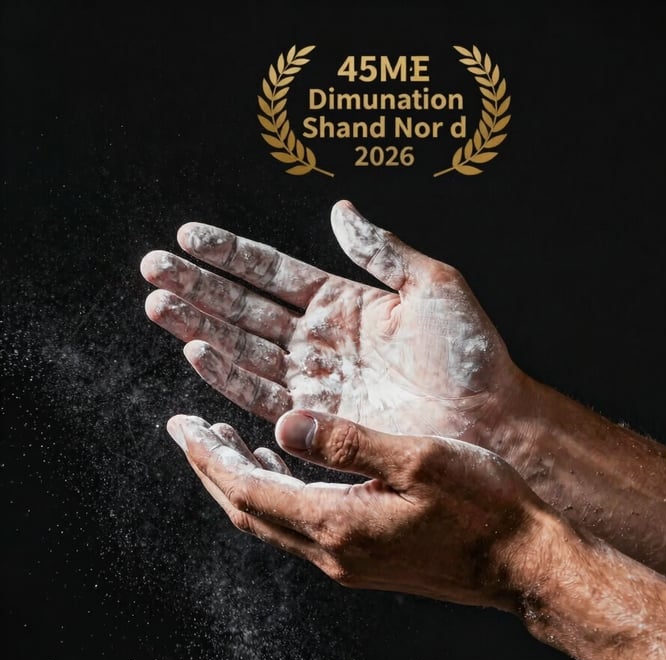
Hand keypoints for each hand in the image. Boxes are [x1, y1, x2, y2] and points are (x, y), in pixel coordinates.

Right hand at [141, 201, 527, 451]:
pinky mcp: (317, 418)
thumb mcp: (431, 285)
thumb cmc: (469, 353)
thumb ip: (380, 250)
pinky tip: (196, 352)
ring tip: (157, 303)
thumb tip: (339, 211)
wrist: (488, 418)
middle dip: (198, 287)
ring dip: (199, 327)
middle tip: (153, 266)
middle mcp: (322, 339)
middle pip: (246, 308)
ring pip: (244, 348)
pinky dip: (227, 374)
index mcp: (345, 302)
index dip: (231, 254)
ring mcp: (316, 379)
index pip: (274, 272)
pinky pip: (263, 392)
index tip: (189, 236)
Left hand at [165, 409, 553, 611]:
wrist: (524, 563)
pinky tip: (284, 470)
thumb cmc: (484, 508)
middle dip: (211, 468)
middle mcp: (334, 552)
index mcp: (339, 524)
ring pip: (270, 521)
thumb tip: (285, 422)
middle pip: (248, 510)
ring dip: (240, 481)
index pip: (248, 489)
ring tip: (223, 443)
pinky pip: (299, 526)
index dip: (208, 456)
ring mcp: (349, 562)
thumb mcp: (420, 460)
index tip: (181, 424)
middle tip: (188, 430)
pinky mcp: (365, 560)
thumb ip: (349, 443)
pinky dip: (276, 494)